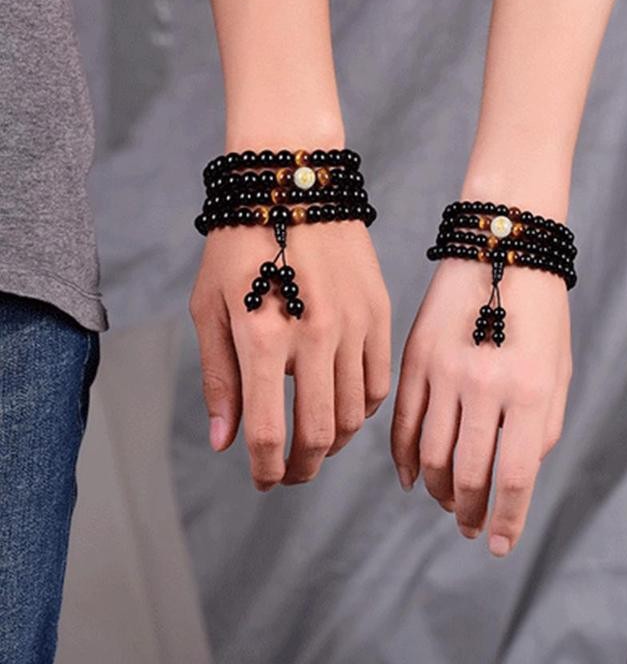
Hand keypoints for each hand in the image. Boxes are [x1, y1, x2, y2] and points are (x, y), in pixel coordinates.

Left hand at [190, 221, 390, 488]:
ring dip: (332, 443)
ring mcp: (354, 325)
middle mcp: (315, 336)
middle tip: (289, 474)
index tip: (263, 479)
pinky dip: (362, 409)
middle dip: (301, 470)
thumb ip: (219, 377)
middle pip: (319, 436)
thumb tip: (224, 443)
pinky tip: (343, 406)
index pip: (269, 433)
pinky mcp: (380, 313)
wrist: (293, 184)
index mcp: (263, 336)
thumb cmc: (239, 243)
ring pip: (354, 415)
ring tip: (314, 444)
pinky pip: (380, 382)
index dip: (265, 470)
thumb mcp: (210, 306)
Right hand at [392, 258, 570, 556]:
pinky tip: (410, 477)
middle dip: (468, 511)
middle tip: (469, 525)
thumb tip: (512, 479)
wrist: (501, 249)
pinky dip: (402, 458)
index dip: (507, 520)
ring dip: (436, 490)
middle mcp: (485, 384)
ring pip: (429, 454)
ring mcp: (444, 370)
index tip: (498, 546)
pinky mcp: (415, 357)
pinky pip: (402, 422)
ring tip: (446, 501)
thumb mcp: (559, 372)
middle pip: (466, 473)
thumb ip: (542, 429)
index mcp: (531, 389)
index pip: (515, 476)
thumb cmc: (540, 314)